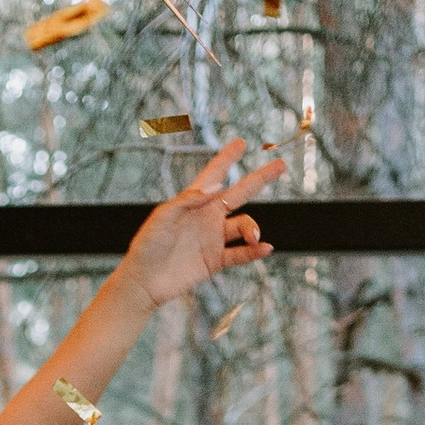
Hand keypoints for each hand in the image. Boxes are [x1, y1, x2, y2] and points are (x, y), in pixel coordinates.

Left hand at [125, 138, 289, 307]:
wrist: (144, 282)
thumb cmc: (147, 245)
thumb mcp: (162, 216)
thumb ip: (188, 199)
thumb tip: (217, 187)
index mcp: (194, 202)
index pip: (215, 174)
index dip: (227, 158)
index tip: (241, 142)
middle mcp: (208, 217)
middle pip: (241, 193)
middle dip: (260, 178)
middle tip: (281, 165)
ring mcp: (213, 239)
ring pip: (244, 226)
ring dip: (253, 228)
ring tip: (253, 236)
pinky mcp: (215, 261)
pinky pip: (241, 254)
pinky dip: (254, 252)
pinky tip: (265, 248)